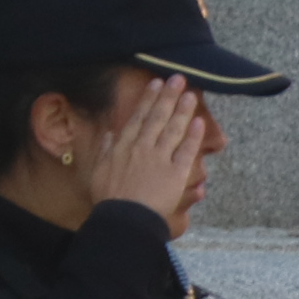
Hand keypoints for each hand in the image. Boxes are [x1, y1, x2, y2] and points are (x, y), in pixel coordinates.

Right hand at [81, 73, 209, 232]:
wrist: (124, 219)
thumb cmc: (109, 199)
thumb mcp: (99, 171)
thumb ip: (104, 150)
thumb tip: (108, 133)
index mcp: (123, 146)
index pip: (138, 117)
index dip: (148, 99)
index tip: (156, 84)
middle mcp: (142, 148)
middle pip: (157, 117)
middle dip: (168, 96)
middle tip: (178, 79)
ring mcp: (160, 159)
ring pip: (173, 129)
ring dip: (182, 110)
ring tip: (190, 94)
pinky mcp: (176, 174)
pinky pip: (186, 151)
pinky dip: (193, 136)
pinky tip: (199, 122)